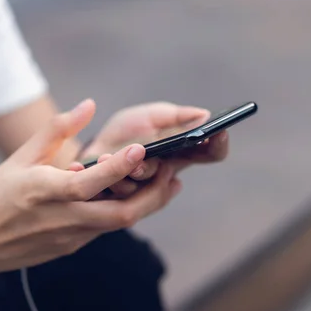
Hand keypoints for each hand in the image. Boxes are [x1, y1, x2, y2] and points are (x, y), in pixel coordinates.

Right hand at [0, 100, 178, 277]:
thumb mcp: (21, 156)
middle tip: (171, 173)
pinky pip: (107, 229)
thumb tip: (89, 105)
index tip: (140, 148)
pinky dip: (127, 211)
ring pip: (119, 224)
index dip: (116, 167)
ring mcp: (69, 236)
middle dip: (153, 195)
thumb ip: (57, 129)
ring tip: (168, 183)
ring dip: (148, 204)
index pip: (88, 183)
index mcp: (44, 192)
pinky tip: (140, 196)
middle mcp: (61, 218)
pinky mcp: (72, 247)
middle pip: (120, 214)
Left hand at [79, 102, 228, 197]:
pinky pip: (124, 188)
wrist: (91, 149)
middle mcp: (171, 170)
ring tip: (120, 154)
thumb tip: (205, 115)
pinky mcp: (127, 194)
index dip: (219, 144)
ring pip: (150, 180)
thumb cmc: (127, 133)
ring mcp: (150, 185)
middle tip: (164, 148)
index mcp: (184, 152)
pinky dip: (110, 169)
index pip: (212, 153)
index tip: (219, 132)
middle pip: (179, 173)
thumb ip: (176, 116)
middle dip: (176, 158)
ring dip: (136, 166)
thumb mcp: (152, 117)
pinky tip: (101, 157)